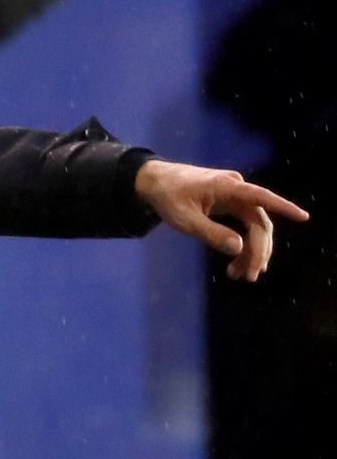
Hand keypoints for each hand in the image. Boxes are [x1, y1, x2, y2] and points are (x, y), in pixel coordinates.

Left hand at [135, 159, 308, 281]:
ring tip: (240, 276)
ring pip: (254, 227)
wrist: (155, 182)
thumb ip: (211, 233)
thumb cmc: (168, 198)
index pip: (261, 197)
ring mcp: (235, 197)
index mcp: (227, 186)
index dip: (283, 207)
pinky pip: (244, 226)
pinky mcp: (230, 205)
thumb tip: (238, 248)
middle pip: (259, 222)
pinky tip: (236, 265)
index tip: (303, 217)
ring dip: (250, 252)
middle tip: (250, 276)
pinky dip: (242, 245)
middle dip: (258, 250)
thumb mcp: (185, 220)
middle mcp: (236, 189)